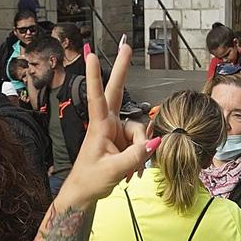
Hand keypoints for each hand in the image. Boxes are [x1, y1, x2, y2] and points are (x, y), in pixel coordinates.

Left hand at [56, 40, 149, 207]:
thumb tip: (156, 142)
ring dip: (141, 150)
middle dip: (122, 69)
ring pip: (139, 130)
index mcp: (99, 127)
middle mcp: (107, 124)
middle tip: (126, 46)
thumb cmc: (91, 180)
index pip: (96, 97)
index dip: (95, 76)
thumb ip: (136, 156)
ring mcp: (115, 131)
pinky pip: (140, 142)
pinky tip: (133, 171)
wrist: (84, 194)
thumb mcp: (114, 170)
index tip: (91, 56)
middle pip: (116, 92)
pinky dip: (140, 156)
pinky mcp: (122, 140)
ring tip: (132, 171)